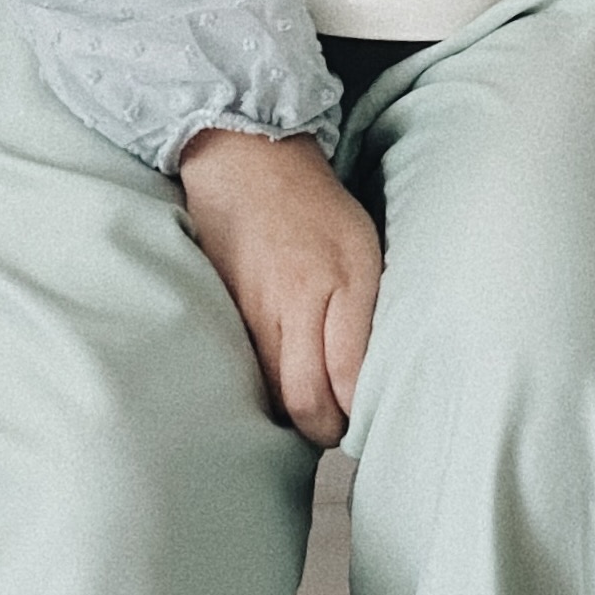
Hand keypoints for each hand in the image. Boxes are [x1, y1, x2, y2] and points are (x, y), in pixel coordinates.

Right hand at [178, 128, 380, 447]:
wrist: (248, 164)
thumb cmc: (317, 210)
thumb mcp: (364, 252)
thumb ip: (368, 316)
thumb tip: (371, 379)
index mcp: (337, 288)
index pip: (342, 381)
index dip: (352, 416)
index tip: (363, 419)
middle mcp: (292, 306)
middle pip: (302, 402)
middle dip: (322, 429)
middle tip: (336, 426)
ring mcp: (251, 312)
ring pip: (271, 392)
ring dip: (292, 411)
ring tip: (312, 406)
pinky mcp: (223, 313)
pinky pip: (244, 368)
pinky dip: (264, 385)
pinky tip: (279, 378)